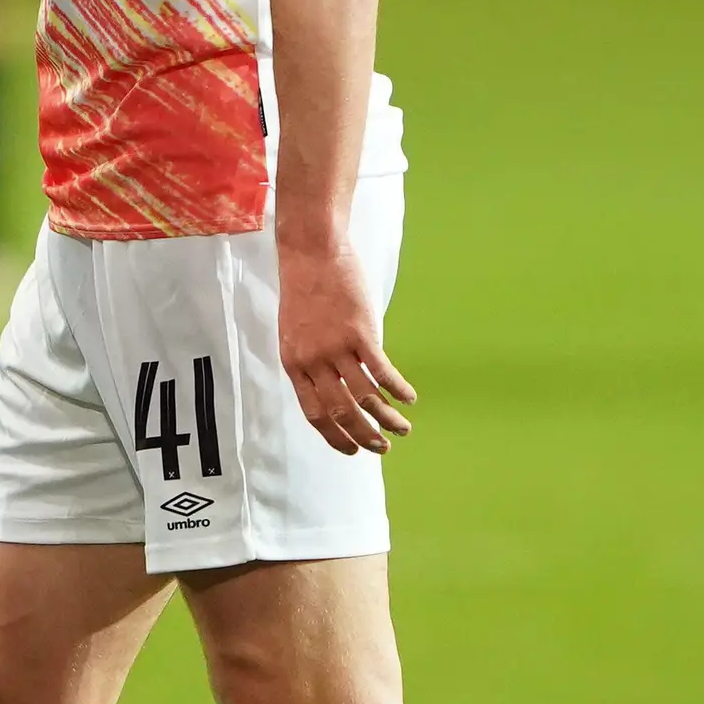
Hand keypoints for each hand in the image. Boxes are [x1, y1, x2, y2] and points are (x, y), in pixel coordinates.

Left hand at [278, 235, 415, 455]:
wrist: (312, 253)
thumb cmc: (304, 290)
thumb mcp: (296, 332)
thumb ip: (311, 361)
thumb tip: (335, 386)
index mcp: (294, 364)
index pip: (314, 414)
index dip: (335, 437)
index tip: (352, 450)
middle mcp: (313, 362)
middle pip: (341, 412)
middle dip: (364, 435)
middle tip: (382, 447)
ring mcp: (336, 348)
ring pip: (364, 397)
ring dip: (386, 418)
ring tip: (402, 429)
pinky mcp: (360, 333)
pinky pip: (382, 371)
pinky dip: (397, 390)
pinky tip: (409, 399)